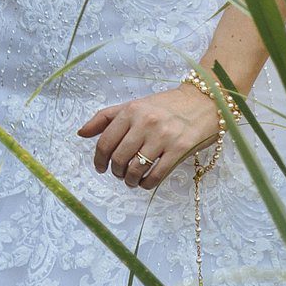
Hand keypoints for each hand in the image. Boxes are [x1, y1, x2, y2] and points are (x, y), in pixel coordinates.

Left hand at [78, 81, 219, 189]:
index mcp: (131, 110)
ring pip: (135, 169)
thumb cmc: (167, 105)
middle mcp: (145, 123)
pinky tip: (146, 182)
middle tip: (119, 173)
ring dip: (130, 180)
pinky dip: (146, 184)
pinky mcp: (179, 150)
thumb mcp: (135, 105)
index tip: (100, 167)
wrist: (204, 101)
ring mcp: (163, 137)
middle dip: (115, 172)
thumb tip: (81, 133)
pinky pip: (156, 176)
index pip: (105, 142)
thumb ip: (107, 117)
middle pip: (118, 158)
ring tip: (132, 180)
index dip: (99, 160)